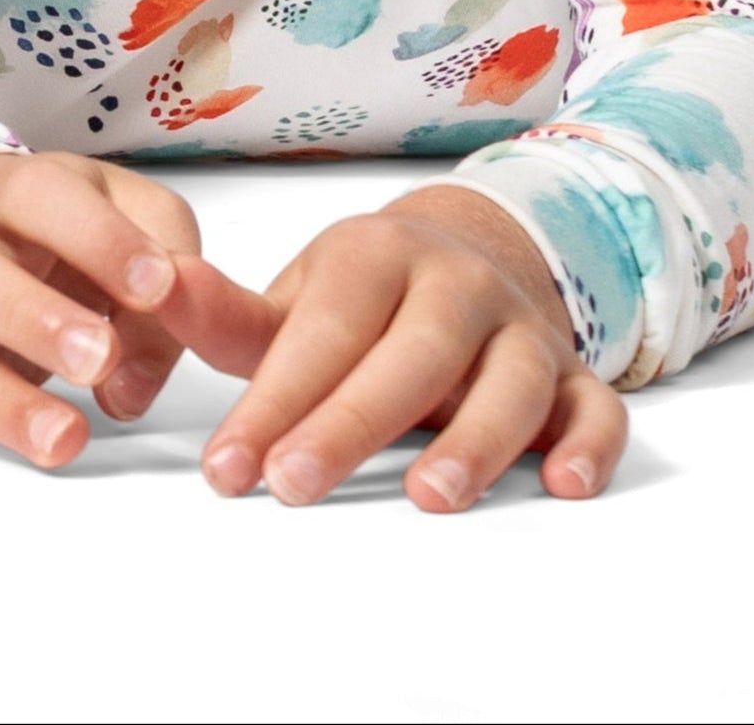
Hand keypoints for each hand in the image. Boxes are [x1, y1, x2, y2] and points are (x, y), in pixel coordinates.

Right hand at [0, 150, 254, 467]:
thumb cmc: (59, 231)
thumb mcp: (124, 213)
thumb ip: (162, 267)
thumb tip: (137, 375)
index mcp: (12, 194)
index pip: (44, 198)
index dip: (100, 239)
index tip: (157, 285)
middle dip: (38, 319)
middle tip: (100, 358)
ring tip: (64, 441)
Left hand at [193, 184, 629, 510]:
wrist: (471, 257)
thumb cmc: (366, 301)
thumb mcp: (298, 299)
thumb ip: (227, 314)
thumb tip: (155, 287)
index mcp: (376, 255)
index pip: (323, 329)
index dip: (274, 398)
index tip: (229, 469)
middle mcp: (457, 284)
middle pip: (412, 353)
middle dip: (350, 423)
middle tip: (294, 486)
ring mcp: (522, 328)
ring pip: (510, 380)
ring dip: (475, 439)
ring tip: (429, 496)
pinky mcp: (575, 374)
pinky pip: (598, 406)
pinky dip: (590, 444)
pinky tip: (564, 484)